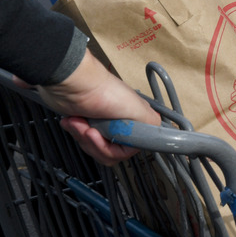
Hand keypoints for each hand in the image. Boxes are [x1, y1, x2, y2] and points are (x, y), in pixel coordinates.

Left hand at [30, 50, 160, 165]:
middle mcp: (120, 125)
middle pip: (112, 152)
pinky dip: (75, 131)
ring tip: (80, 122)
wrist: (74, 84)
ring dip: (84, 137)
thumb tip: (162, 136)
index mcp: (135, 121)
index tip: (110, 138)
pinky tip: (73, 120)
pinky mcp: (85, 125)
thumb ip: (152, 125)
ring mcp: (102, 126)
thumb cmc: (105, 92)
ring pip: (95, 149)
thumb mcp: (138, 108)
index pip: (131, 149)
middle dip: (97, 143)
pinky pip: (81, 141)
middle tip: (91, 131)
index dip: (118, 149)